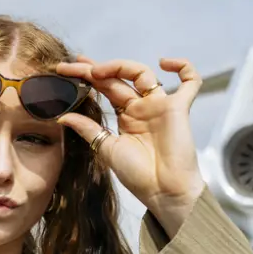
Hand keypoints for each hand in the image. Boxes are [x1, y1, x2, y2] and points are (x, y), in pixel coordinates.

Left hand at [56, 55, 205, 223]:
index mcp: (125, 116)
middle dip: (94, 69)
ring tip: (97, 71)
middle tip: (72, 65)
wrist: (162, 191)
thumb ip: (87, 129)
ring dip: (120, 66)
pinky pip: (190, 82)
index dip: (86, 77)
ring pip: (142, 73)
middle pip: (118, 78)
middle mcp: (142, 107)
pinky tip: (164, 62)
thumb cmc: (137, 175)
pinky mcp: (178, 108)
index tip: (63, 70)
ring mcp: (160, 105)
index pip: (104, 88)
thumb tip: (62, 116)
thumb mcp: (106, 148)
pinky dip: (184, 67)